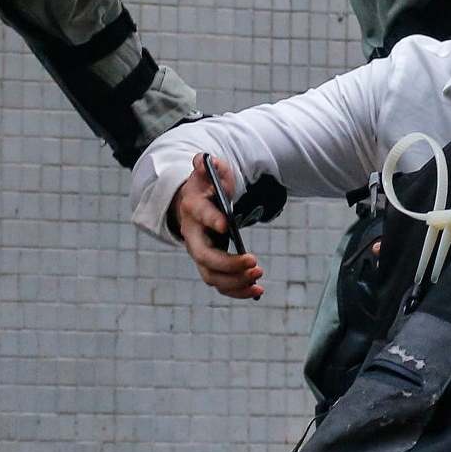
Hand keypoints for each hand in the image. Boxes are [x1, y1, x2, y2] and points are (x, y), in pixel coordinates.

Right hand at [170, 154, 262, 299]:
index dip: (212, 220)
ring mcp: (199, 254)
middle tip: (254, 262)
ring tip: (258, 279)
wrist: (193, 204)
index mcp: (193, 208)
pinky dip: (237, 291)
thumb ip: (210, 166)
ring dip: (235, 282)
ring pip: (212, 276)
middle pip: (205, 256)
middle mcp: (192, 235)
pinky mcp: (209, 266)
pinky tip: (256, 291)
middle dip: (229, 263)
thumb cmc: (205, 187)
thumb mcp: (208, 172)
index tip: (228, 225)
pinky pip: (220, 284)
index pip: (200, 215)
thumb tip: (206, 160)